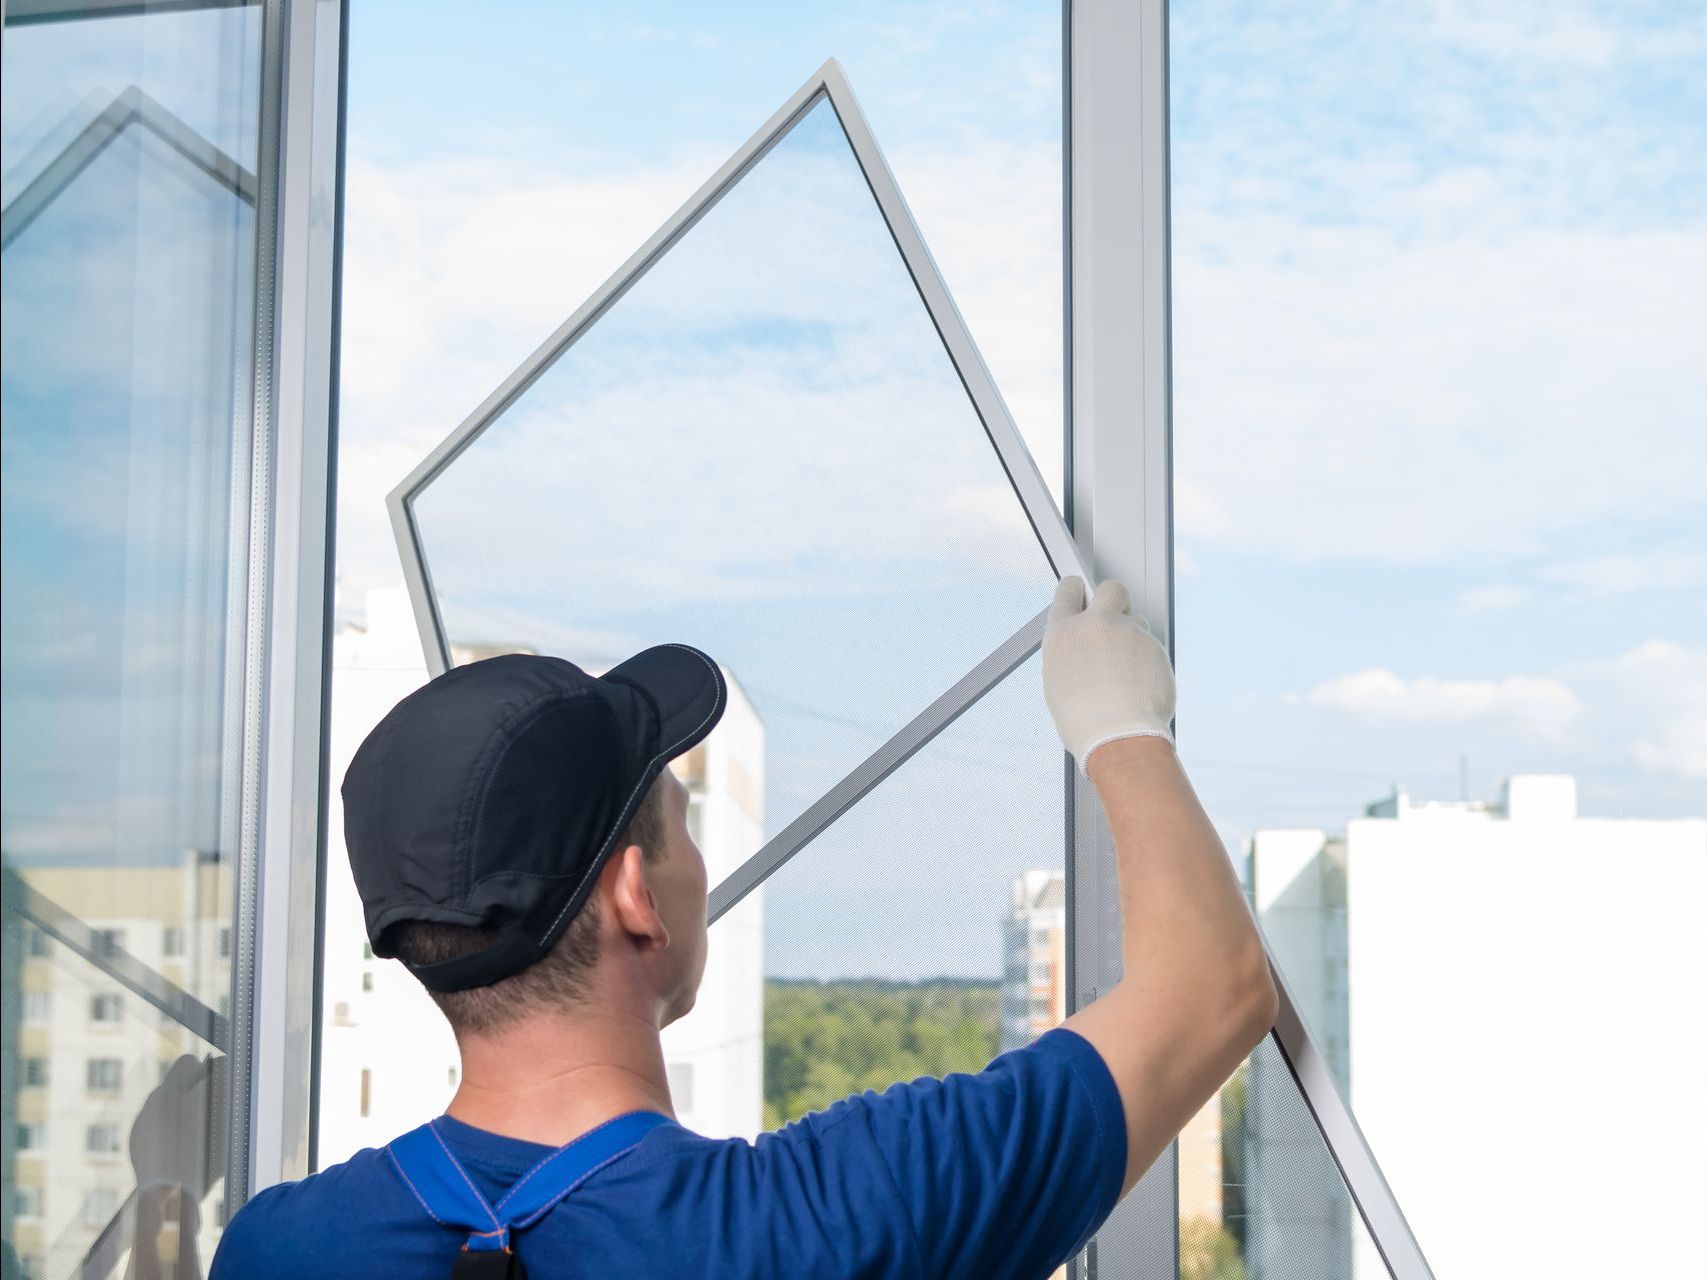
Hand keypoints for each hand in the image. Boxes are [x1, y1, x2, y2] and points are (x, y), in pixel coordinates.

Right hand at [1043, 575, 1174, 768]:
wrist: (1117, 735)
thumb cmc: (1083, 719)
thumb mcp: (1059, 680)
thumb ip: (1073, 650)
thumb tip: (1085, 644)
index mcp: (1063, 633)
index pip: (1069, 590)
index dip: (1077, 590)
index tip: (1083, 594)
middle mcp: (1095, 624)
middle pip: (1112, 588)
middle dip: (1115, 599)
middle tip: (1115, 619)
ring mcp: (1128, 632)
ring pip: (1137, 621)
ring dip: (1134, 639)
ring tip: (1127, 674)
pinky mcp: (1155, 646)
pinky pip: (1153, 646)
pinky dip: (1149, 662)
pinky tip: (1141, 686)